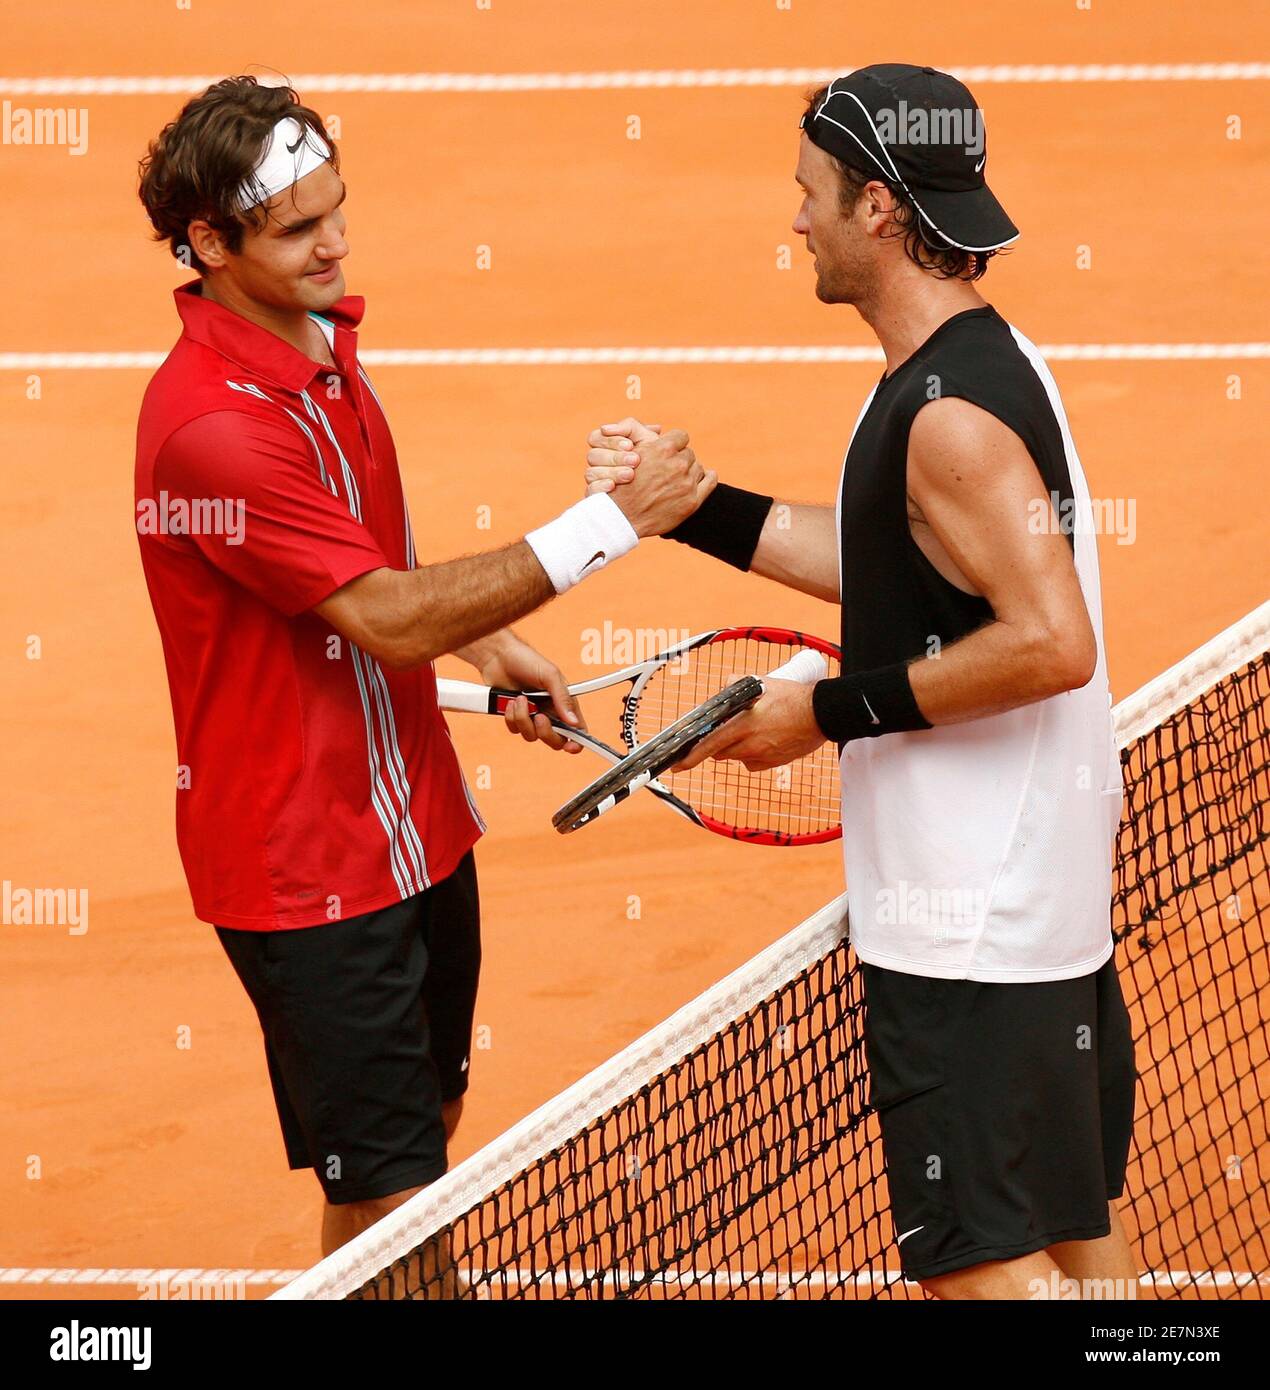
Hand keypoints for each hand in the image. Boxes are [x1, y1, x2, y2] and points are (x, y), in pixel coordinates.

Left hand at [474, 630, 586, 753]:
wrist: (498, 656)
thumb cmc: (527, 660)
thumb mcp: (550, 675)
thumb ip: (563, 698)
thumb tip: (574, 722)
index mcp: (564, 703)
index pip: (577, 729)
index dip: (577, 742)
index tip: (571, 746)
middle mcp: (550, 712)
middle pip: (555, 740)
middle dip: (545, 732)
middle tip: (539, 717)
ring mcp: (532, 716)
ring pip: (531, 736)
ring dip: (523, 718)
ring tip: (519, 699)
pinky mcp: (515, 717)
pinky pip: (515, 730)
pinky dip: (511, 717)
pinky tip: (510, 702)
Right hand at [584, 418, 661, 494]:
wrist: (663, 486)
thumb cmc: (654, 458)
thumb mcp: (647, 438)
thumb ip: (630, 427)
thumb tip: (606, 428)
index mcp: (605, 445)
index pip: (595, 438)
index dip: (610, 441)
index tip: (630, 445)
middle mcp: (598, 462)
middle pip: (593, 456)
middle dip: (615, 457)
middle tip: (635, 460)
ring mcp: (596, 480)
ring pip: (591, 473)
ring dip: (611, 472)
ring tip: (630, 475)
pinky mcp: (597, 496)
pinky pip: (591, 491)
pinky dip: (601, 486)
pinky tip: (613, 486)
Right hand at [591, 418, 715, 537]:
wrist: (621, 518)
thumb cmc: (622, 484)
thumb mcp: (630, 454)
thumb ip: (648, 440)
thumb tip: (660, 429)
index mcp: (663, 449)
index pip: (681, 436)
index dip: (674, 443)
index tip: (669, 451)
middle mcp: (678, 464)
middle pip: (688, 453)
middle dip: (679, 459)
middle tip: (667, 470)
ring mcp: (687, 483)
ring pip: (697, 467)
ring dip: (689, 471)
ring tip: (675, 480)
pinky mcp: (692, 501)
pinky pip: (710, 481)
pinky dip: (709, 476)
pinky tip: (706, 476)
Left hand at [671, 678, 826, 772]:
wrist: (823, 713)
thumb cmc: (792, 697)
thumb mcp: (760, 684)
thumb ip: (735, 686)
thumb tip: (722, 690)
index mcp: (744, 725)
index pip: (710, 745)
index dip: (691, 757)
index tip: (677, 764)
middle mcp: (750, 744)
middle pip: (720, 752)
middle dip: (716, 744)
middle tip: (726, 730)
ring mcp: (763, 756)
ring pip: (737, 756)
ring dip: (736, 745)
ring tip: (753, 727)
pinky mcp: (773, 763)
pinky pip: (753, 762)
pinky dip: (752, 753)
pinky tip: (765, 738)